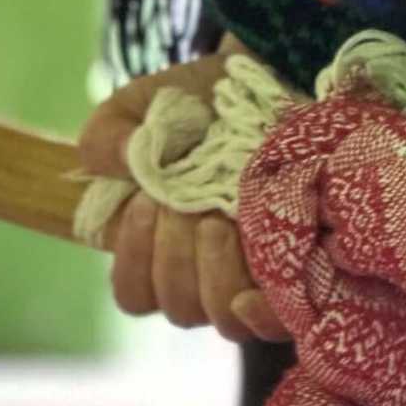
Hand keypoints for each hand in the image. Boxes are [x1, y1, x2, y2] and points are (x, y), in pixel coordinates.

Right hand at [75, 44, 287, 341]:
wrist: (260, 85)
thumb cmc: (191, 107)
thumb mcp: (136, 110)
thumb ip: (107, 137)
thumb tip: (118, 161)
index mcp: (158, 252)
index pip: (135, 295)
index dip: (133, 259)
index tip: (143, 203)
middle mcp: (204, 276)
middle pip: (181, 307)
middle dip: (175, 254)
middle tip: (188, 204)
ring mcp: (252, 278)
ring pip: (224, 316)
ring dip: (214, 269)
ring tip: (218, 217)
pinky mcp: (297, 269)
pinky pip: (279, 321)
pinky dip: (264, 311)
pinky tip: (253, 290)